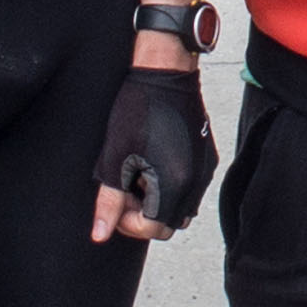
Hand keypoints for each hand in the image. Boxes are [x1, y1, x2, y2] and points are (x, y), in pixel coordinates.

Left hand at [89, 52, 215, 242]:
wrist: (165, 72)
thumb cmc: (138, 110)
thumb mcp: (114, 159)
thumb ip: (109, 201)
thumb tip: (99, 234)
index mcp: (175, 185)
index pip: (154, 229)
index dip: (129, 223)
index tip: (116, 202)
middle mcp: (196, 182)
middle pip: (170, 223)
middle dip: (144, 215)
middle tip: (124, 191)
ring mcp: (205, 170)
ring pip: (181, 207)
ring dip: (158, 202)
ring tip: (139, 177)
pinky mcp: (207, 157)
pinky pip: (191, 188)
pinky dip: (171, 187)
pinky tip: (154, 163)